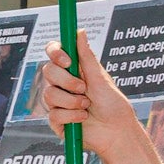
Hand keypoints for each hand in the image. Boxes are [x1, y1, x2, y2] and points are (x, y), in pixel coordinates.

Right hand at [42, 33, 142, 151]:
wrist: (116, 132)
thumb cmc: (113, 105)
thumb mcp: (100, 79)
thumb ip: (86, 57)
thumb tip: (80, 31)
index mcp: (73, 70)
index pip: (54, 53)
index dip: (56, 52)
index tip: (68, 60)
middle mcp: (63, 84)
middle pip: (48, 71)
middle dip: (66, 81)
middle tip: (84, 88)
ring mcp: (58, 102)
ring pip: (49, 94)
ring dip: (71, 101)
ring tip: (87, 106)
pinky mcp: (57, 121)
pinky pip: (54, 114)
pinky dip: (71, 116)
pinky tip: (83, 119)